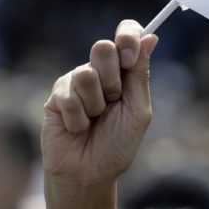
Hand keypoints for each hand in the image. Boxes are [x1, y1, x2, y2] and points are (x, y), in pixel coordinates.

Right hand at [42, 20, 157, 188]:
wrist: (90, 174)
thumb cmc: (118, 145)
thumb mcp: (138, 110)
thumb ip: (141, 75)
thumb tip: (152, 37)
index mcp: (126, 72)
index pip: (128, 35)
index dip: (128, 37)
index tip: (130, 58)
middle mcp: (101, 72)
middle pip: (103, 47)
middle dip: (112, 78)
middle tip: (113, 101)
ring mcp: (76, 82)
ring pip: (85, 73)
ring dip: (95, 104)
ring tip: (95, 120)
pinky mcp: (56, 96)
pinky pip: (68, 95)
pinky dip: (78, 117)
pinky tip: (78, 128)